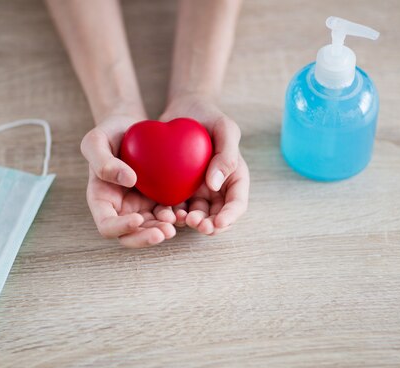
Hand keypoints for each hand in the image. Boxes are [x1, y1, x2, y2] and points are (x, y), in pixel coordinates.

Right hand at [81, 114, 176, 247]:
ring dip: (163, 229)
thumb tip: (128, 181)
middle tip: (165, 231)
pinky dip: (176, 215)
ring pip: (151, 229)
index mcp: (101, 200)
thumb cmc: (108, 133)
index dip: (121, 227)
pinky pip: (168, 213)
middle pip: (130, 236)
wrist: (131, 128)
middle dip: (146, 237)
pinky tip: (186, 211)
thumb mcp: (96, 141)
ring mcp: (140, 207)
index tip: (137, 218)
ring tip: (178, 220)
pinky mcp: (158, 200)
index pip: (107, 225)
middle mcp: (120, 210)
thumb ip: (103, 161)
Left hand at [160, 94, 249, 234]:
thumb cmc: (209, 116)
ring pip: (194, 216)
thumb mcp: (225, 128)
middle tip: (195, 223)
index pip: (237, 203)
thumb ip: (226, 154)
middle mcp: (217, 190)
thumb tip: (216, 185)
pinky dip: (169, 213)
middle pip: (216, 216)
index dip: (229, 217)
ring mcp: (196, 192)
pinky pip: (173, 206)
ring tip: (176, 217)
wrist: (183, 110)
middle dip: (208, 225)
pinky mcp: (176, 189)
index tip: (218, 223)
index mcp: (233, 178)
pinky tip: (162, 211)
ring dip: (187, 222)